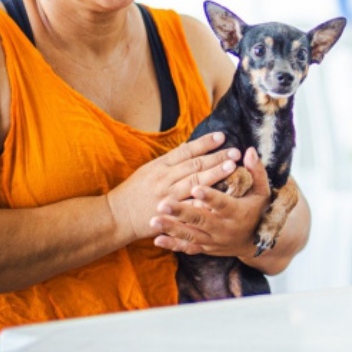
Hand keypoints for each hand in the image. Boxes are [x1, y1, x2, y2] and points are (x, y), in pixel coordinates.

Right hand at [105, 132, 241, 244]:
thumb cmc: (134, 191)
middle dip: (216, 158)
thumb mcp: (149, 170)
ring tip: (232, 168)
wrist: (116, 216)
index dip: (205, 143)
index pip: (186, 151)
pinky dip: (204, 201)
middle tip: (235, 152)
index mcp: (160, 166)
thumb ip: (170, 160)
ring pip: (194, 183)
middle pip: (194, 165)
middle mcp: (164, 179)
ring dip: (215, 175)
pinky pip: (189, 207)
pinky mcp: (169, 214)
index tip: (222, 136)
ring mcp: (167, 196)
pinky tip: (220, 197)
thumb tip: (189, 147)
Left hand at [151, 147, 270, 256]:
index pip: (222, 203)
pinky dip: (173, 244)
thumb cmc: (258, 211)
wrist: (256, 243)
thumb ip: (256, 171)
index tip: (195, 188)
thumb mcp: (262, 192)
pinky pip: (188, 248)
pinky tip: (157, 240)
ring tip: (154, 220)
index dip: (209, 196)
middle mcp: (224, 228)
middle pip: (201, 220)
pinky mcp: (206, 248)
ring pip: (191, 235)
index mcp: (237, 212)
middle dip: (181, 212)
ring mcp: (213, 240)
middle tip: (163, 204)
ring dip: (172, 228)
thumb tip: (249, 151)